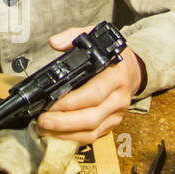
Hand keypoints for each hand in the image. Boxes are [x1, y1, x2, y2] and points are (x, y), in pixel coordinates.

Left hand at [36, 26, 144, 143]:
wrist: (132, 70)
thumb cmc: (111, 56)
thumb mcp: (95, 37)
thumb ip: (73, 36)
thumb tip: (55, 42)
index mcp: (116, 75)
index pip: (94, 93)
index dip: (71, 102)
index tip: (50, 104)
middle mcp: (119, 97)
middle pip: (91, 117)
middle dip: (63, 122)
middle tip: (41, 120)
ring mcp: (117, 113)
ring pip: (91, 131)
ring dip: (65, 133)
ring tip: (43, 128)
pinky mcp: (112, 124)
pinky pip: (92, 136)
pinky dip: (72, 138)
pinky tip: (55, 133)